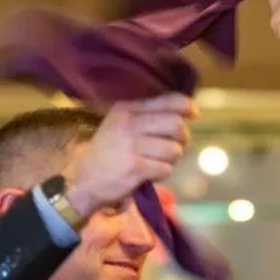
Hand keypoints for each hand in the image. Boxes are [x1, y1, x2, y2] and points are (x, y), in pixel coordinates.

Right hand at [64, 92, 196, 217]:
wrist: (85, 179)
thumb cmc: (110, 152)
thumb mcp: (121, 124)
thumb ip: (148, 116)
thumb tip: (186, 112)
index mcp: (127, 108)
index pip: (167, 100)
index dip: (186, 106)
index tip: (194, 113)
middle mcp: (129, 123)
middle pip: (176, 125)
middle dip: (182, 139)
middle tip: (175, 147)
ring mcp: (132, 145)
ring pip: (174, 150)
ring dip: (171, 161)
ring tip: (156, 162)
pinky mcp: (135, 167)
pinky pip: (166, 169)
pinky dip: (162, 174)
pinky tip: (149, 174)